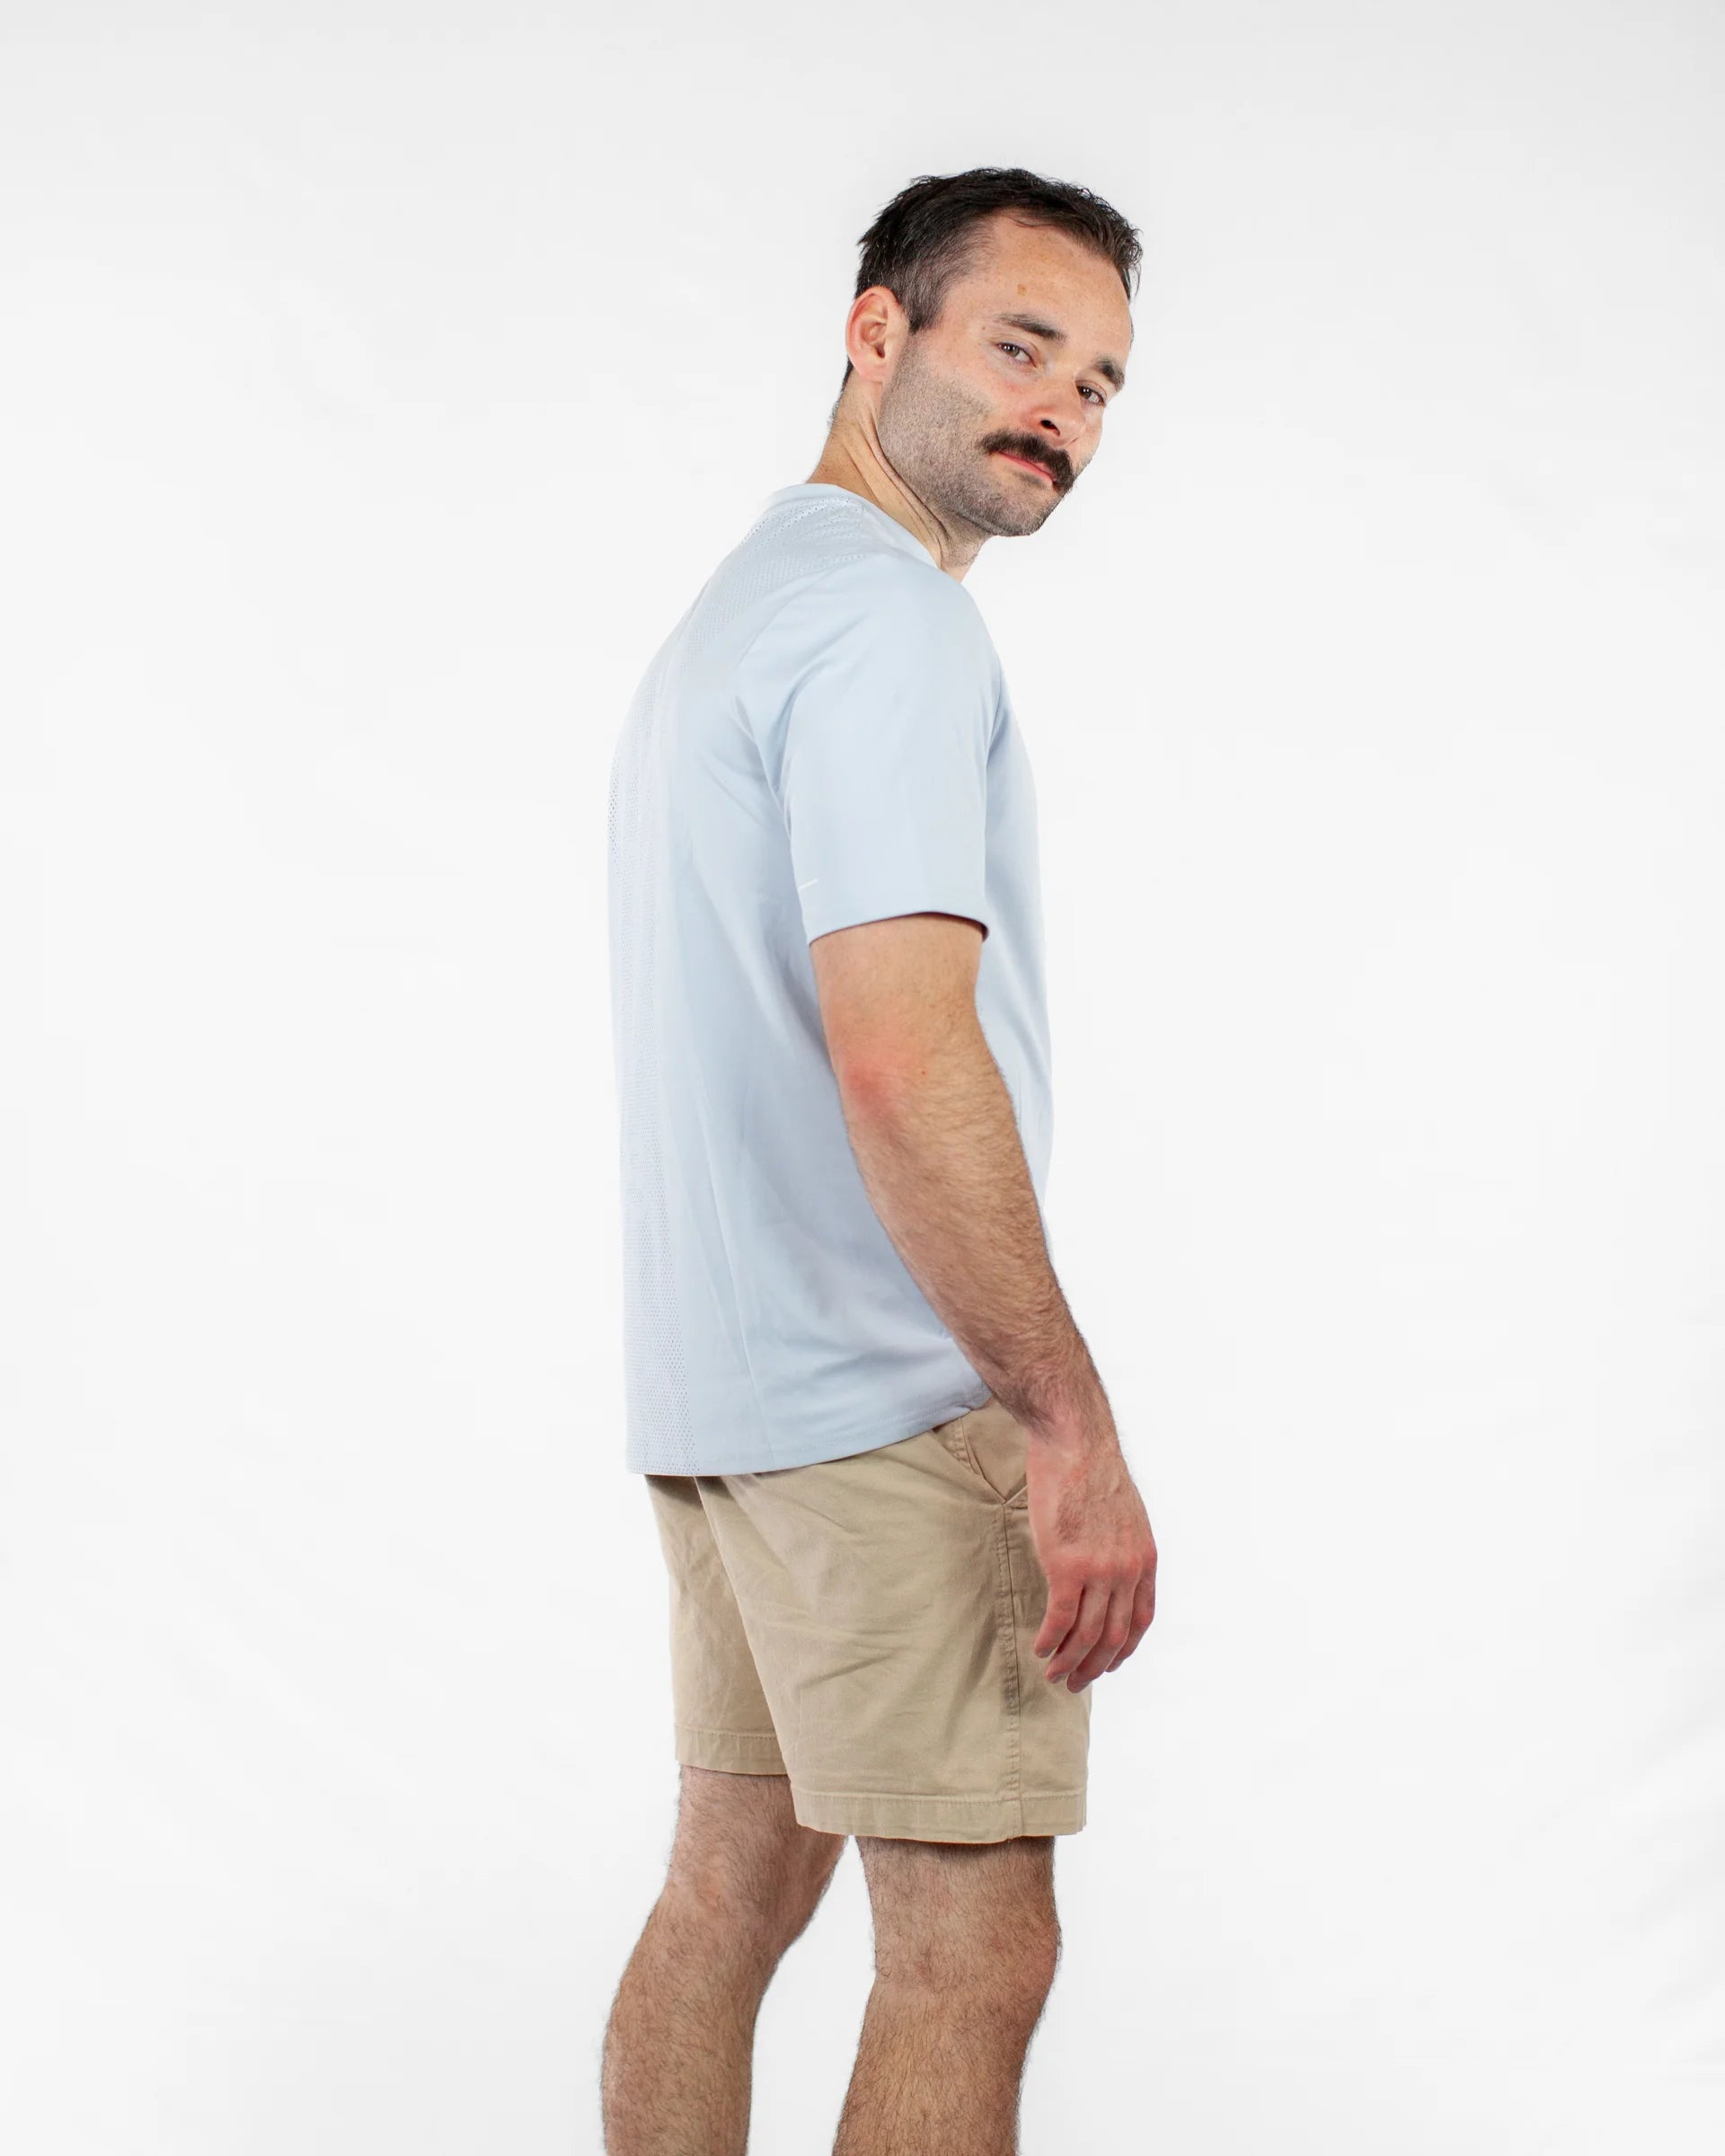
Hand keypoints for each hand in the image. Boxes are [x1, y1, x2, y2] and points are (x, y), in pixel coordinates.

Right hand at [1025, 1434, 1156, 1691]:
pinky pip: (1059, 1618)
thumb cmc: (1093, 1470)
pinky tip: (1040, 1650)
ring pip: (1086, 1634)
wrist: (1076, 1443)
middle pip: (1113, 1635)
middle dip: (1094, 1666)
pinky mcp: (1066, 1565)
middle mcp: (1127, 1571)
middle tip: (1075, 1682)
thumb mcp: (1127, 1513)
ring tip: (1055, 1675)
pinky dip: (1050, 1641)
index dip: (1124, 1649)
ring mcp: (1098, 1570)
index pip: (1140, 1621)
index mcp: (1144, 1559)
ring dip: (1070, 1661)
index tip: (1108, 1663)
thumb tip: (1107, 1570)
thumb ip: (1122, 1546)